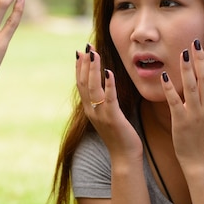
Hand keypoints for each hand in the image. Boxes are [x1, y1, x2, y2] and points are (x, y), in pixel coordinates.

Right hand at [76, 45, 141, 159]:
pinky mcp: (113, 118)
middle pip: (84, 83)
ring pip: (93, 88)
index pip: (81, 84)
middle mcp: (91, 111)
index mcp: (89, 109)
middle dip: (85, 63)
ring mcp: (101, 114)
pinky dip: (108, 84)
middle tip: (87, 46)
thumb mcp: (107, 116)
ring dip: (94, 69)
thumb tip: (103, 87)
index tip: (81, 51)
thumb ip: (103, 102)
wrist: (124, 157)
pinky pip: (109, 98)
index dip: (80, 67)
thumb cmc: (119, 135)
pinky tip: (109, 72)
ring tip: (95, 53)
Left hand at [160, 40, 203, 168]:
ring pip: (192, 87)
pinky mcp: (181, 122)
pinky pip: (175, 101)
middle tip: (194, 43)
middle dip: (200, 60)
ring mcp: (196, 115)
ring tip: (183, 53)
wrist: (201, 160)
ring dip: (187, 69)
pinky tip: (165, 76)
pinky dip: (170, 88)